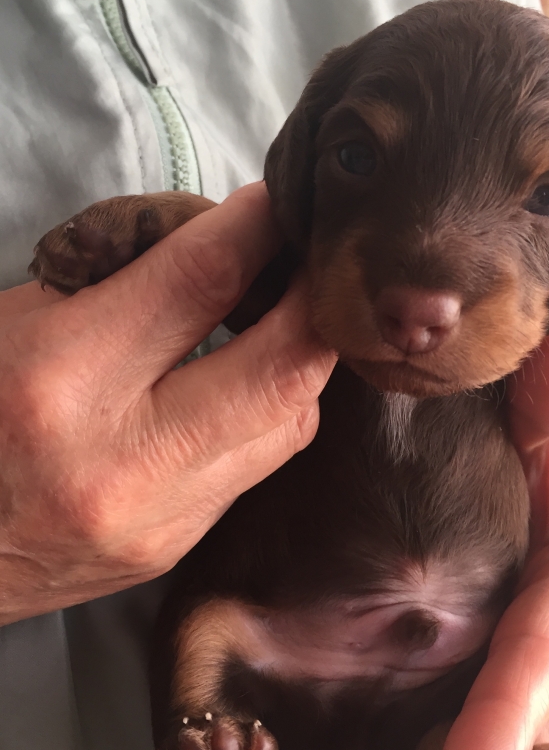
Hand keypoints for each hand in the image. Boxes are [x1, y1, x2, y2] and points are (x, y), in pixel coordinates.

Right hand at [0, 183, 335, 622]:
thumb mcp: (18, 321)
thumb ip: (123, 282)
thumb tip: (219, 247)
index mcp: (62, 376)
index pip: (201, 280)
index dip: (258, 228)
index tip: (280, 202)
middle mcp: (125, 456)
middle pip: (283, 366)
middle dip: (317, 299)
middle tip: (316, 261)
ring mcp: (162, 517)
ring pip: (291, 420)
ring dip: (302, 358)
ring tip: (284, 320)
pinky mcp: (178, 547)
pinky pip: (259, 464)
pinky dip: (271, 411)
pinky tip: (249, 386)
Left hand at [276, 331, 548, 749]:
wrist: (468, 450)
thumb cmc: (512, 440)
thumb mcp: (530, 421)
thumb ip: (543, 403)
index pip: (538, 657)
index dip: (509, 723)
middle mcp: (512, 632)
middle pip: (494, 733)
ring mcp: (469, 651)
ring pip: (441, 739)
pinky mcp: (420, 656)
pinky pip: (396, 721)